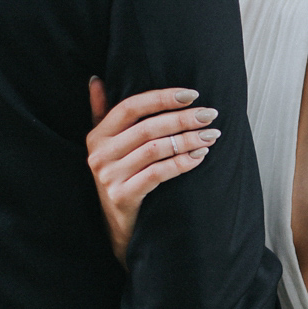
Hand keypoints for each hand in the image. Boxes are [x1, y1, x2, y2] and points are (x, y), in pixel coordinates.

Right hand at [87, 78, 219, 264]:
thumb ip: (101, 113)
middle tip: (210, 115)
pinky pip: (158, 174)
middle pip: (148, 128)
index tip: (193, 95)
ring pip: (156, 149)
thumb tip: (96, 80)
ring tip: (211, 135)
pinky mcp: (122, 196)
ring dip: (188, 140)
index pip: (131, 106)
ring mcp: (109, 176)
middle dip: (183, 119)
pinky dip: (182, 163)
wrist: (118, 228)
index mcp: (97, 135)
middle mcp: (100, 153)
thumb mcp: (107, 147)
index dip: (162, 98)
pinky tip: (200, 156)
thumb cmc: (120, 179)